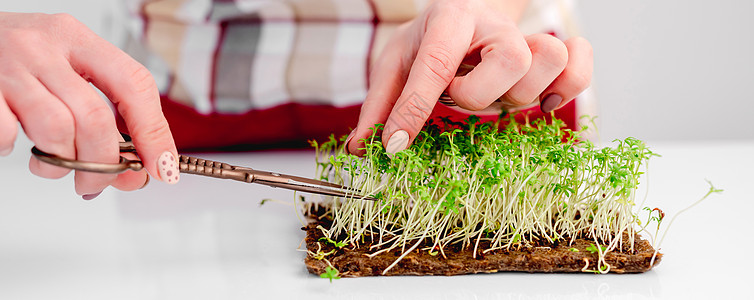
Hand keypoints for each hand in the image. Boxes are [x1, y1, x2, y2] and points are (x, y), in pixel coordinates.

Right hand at [0, 12, 179, 197]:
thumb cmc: (14, 58)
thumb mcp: (62, 67)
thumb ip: (100, 112)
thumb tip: (136, 171)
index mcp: (75, 38)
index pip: (134, 84)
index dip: (154, 131)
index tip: (162, 166)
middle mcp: (43, 48)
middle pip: (95, 118)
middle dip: (103, 163)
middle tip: (97, 183)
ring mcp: (9, 68)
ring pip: (57, 130)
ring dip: (62, 162)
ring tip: (53, 165)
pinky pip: (10, 135)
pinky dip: (17, 150)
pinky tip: (16, 144)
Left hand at [347, 0, 592, 154]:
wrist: (465, 14)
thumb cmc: (429, 41)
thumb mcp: (395, 64)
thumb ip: (380, 105)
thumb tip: (362, 149)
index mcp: (449, 19)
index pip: (435, 64)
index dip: (414, 110)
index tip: (395, 145)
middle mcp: (495, 24)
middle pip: (511, 59)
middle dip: (479, 95)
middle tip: (457, 97)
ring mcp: (528, 38)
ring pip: (546, 63)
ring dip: (518, 95)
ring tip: (493, 95)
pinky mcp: (554, 56)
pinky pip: (579, 68)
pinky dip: (569, 88)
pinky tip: (545, 103)